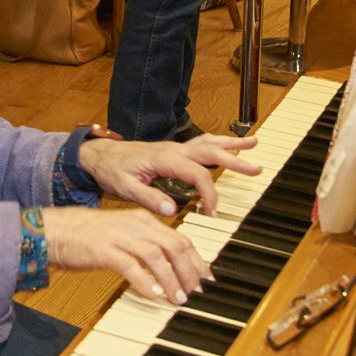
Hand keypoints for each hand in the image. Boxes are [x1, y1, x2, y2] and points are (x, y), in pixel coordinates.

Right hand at [43, 206, 210, 303]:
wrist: (55, 230)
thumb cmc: (87, 235)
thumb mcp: (123, 234)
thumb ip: (146, 245)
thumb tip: (169, 265)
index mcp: (143, 219)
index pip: (180, 238)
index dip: (197, 260)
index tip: (206, 278)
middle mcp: (135, 225)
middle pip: (174, 246)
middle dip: (190, 271)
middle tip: (196, 292)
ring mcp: (120, 236)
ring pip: (157, 256)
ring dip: (171, 279)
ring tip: (178, 298)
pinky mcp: (105, 250)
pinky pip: (131, 266)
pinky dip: (145, 281)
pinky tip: (154, 294)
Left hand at [77, 132, 257, 218]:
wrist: (99, 155)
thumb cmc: (111, 170)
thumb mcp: (124, 188)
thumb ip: (148, 198)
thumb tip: (172, 210)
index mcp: (164, 159)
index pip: (197, 174)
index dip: (209, 194)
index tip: (211, 212)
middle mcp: (173, 150)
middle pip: (210, 152)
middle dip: (235, 160)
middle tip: (256, 169)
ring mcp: (175, 148)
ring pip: (208, 143)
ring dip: (231, 144)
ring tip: (253, 144)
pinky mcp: (174, 151)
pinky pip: (201, 144)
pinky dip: (218, 144)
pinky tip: (229, 146)